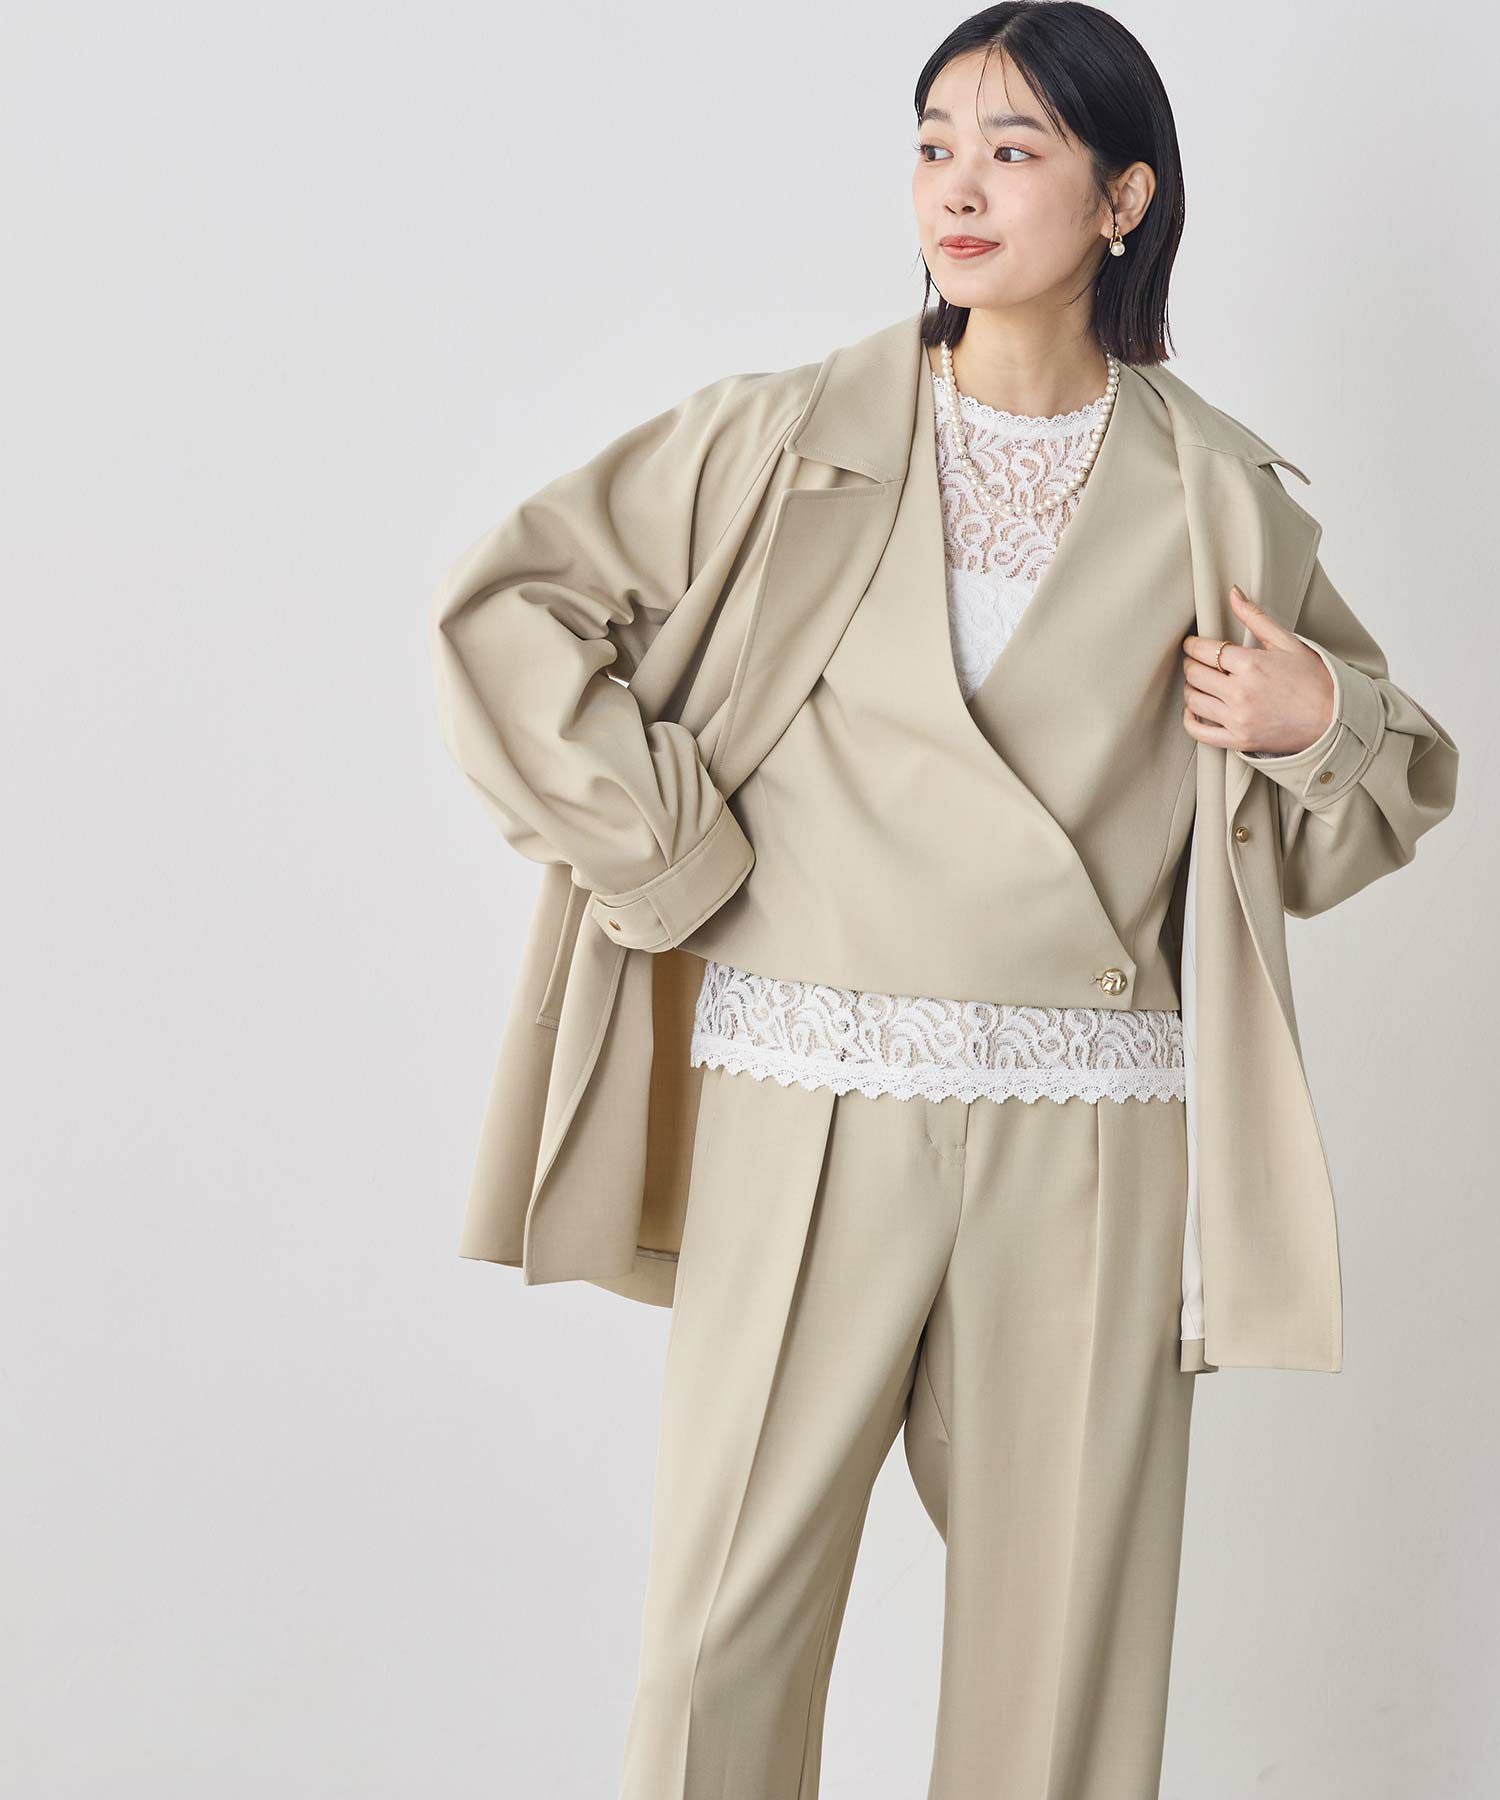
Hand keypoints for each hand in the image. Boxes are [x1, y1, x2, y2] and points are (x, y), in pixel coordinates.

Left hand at [1181, 586, 1335, 754]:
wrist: (1333, 719)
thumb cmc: (1314, 679)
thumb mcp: (1287, 642)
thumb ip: (1255, 617)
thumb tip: (1232, 593)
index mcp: (1251, 664)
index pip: (1203, 650)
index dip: (1192, 645)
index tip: (1191, 644)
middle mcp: (1240, 692)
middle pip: (1194, 674)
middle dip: (1191, 664)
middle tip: (1196, 661)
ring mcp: (1238, 719)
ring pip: (1193, 700)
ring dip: (1191, 688)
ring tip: (1200, 682)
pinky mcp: (1238, 740)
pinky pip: (1199, 731)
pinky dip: (1189, 720)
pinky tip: (1195, 709)